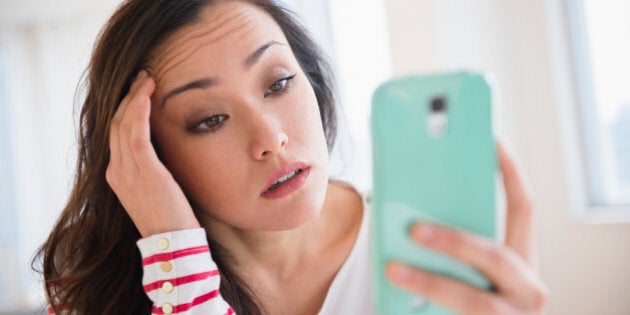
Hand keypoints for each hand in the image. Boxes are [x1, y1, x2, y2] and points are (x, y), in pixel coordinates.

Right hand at [106, 70, 200, 237]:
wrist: (172, 242)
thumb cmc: (170, 216)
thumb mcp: (157, 187)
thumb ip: (153, 167)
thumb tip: (164, 147)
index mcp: (117, 174)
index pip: (117, 132)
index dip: (126, 108)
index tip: (140, 90)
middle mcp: (117, 170)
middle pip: (116, 123)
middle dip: (129, 97)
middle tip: (143, 77)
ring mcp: (126, 171)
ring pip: (124, 123)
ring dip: (135, 97)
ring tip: (148, 78)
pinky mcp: (143, 171)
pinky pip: (136, 133)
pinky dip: (139, 110)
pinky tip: (147, 95)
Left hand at [386, 142, 547, 314]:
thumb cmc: (467, 301)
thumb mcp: (469, 270)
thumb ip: (452, 244)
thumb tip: (409, 211)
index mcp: (521, 259)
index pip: (523, 209)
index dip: (510, 174)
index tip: (492, 141)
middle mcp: (527, 287)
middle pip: (495, 255)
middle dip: (453, 241)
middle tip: (414, 228)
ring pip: (474, 300)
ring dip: (431, 282)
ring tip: (394, 271)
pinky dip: (427, 308)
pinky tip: (398, 302)